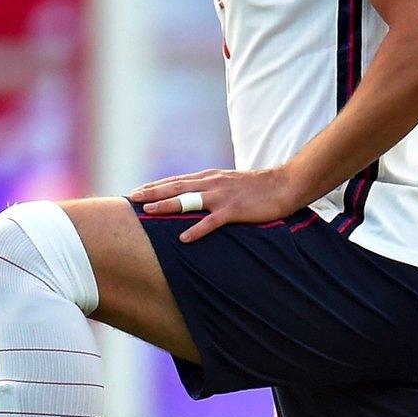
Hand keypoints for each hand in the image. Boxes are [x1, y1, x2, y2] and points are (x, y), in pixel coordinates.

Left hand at [129, 167, 306, 242]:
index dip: (156, 185)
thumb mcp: (228, 182)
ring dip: (168, 205)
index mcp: (209, 177)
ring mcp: (222, 196)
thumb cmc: (256, 187)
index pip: (176, 180)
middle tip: (133, 198)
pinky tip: (184, 238)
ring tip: (149, 212)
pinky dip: (197, 230)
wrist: (284, 185)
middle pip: (176, 187)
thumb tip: (194, 195)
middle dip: (153, 192)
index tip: (137, 190)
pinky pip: (211, 222)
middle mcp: (211, 183)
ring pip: (189, 200)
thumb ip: (210, 187)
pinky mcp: (234, 210)